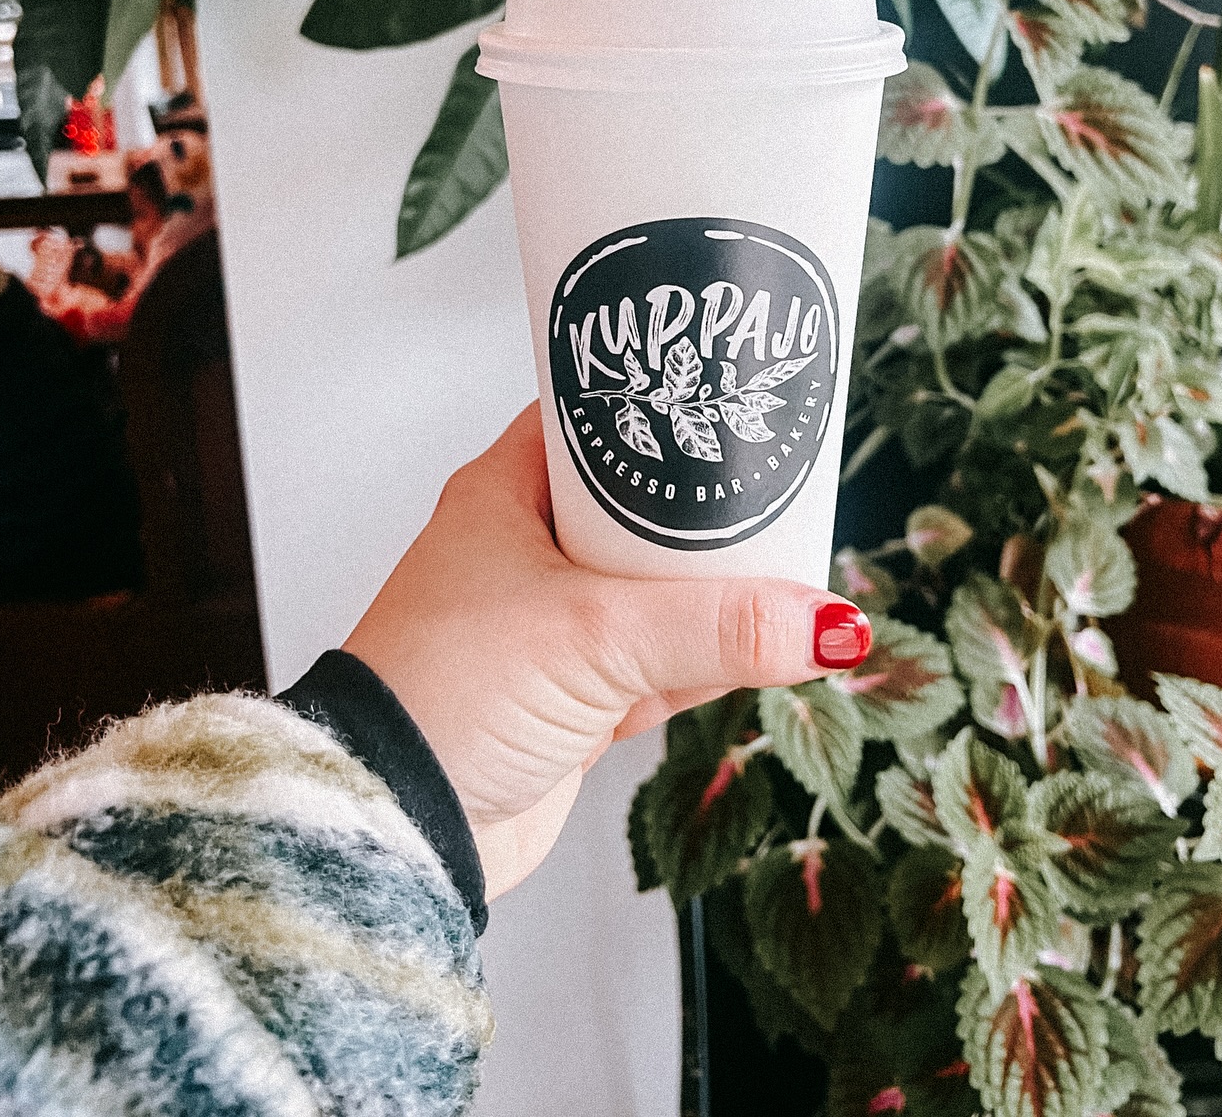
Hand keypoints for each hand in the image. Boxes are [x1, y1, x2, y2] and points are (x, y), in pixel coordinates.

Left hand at [345, 402, 869, 899]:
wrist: (392, 827)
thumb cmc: (447, 695)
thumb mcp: (597, 638)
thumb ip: (718, 627)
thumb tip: (829, 624)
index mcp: (508, 493)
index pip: (597, 417)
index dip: (664, 402)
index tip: (736, 394)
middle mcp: (527, 549)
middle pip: (644, 508)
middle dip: (712, 514)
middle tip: (787, 486)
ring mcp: (550, 626)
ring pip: (658, 592)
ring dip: (717, 596)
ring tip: (798, 570)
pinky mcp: (570, 696)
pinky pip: (657, 664)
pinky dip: (703, 663)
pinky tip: (764, 652)